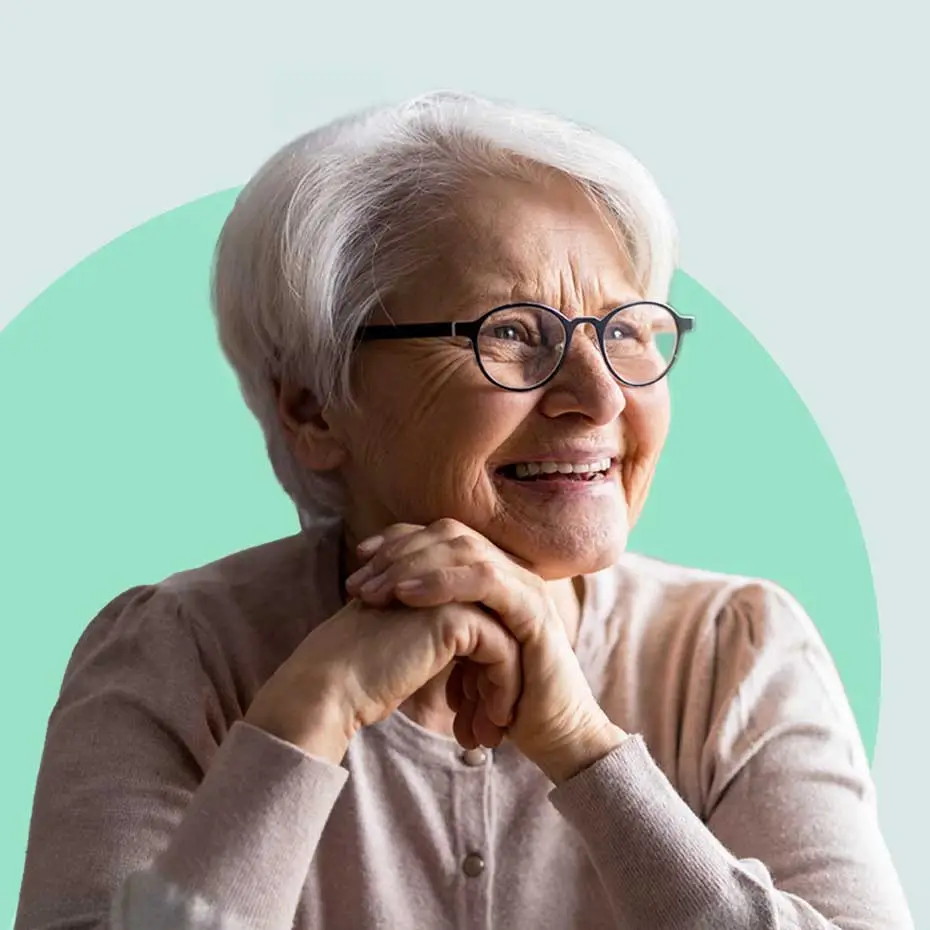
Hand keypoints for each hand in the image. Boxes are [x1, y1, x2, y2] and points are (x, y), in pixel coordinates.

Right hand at [245, 595, 521, 763]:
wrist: (330, 686)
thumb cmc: (359, 679)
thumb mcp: (409, 653)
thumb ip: (439, 646)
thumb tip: (474, 675)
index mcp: (430, 583)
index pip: (481, 622)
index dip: (486, 669)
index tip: (483, 711)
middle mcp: (442, 580)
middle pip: (498, 627)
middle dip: (502, 678)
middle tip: (497, 724)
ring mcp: (450, 593)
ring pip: (506, 637)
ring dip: (507, 686)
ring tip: (496, 728)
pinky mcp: (456, 616)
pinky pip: (501, 650)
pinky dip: (504, 687)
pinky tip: (494, 720)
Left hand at [345, 519, 627, 782]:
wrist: (555, 739)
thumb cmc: (502, 703)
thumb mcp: (457, 658)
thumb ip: (432, 629)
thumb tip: (382, 616)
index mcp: (492, 577)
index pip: (441, 537)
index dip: (399, 541)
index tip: (358, 560)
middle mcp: (510, 572)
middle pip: (449, 535)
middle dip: (398, 554)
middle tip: (358, 584)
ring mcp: (524, 587)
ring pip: (465, 550)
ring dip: (413, 566)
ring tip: (377, 590)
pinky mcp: (533, 610)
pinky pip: (485, 580)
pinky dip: (444, 583)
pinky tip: (408, 595)